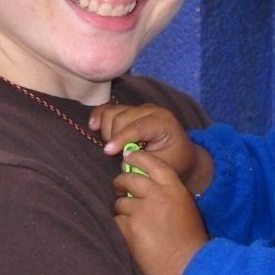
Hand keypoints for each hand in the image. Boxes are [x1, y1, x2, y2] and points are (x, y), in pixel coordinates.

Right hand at [90, 103, 214, 194]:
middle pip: (121, 117)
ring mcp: (139, 108)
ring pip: (112, 112)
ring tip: (112, 147)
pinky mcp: (130, 110)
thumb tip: (122, 159)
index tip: (108, 152)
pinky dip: (99, 116)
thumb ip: (143, 162)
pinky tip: (94, 127)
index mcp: (163, 122)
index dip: (121, 138)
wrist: (181, 152)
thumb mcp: (163, 165)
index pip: (138, 126)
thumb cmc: (174, 160)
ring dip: (106, 130)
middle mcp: (151, 110)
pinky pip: (109, 109)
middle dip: (113, 136)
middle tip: (115, 155)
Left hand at [115, 150, 207, 274]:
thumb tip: (144, 180)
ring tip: (132, 218)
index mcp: (174, 188)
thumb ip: (167, 190)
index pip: (153, 163)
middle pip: (130, 179)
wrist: (186, 262)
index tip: (129, 156)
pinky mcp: (131, 229)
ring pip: (120, 202)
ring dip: (122, 209)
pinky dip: (121, 225)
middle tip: (119, 187)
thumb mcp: (184, 204)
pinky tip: (131, 231)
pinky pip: (117, 220)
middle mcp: (158, 195)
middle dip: (120, 182)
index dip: (138, 158)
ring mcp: (143, 212)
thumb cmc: (188, 235)